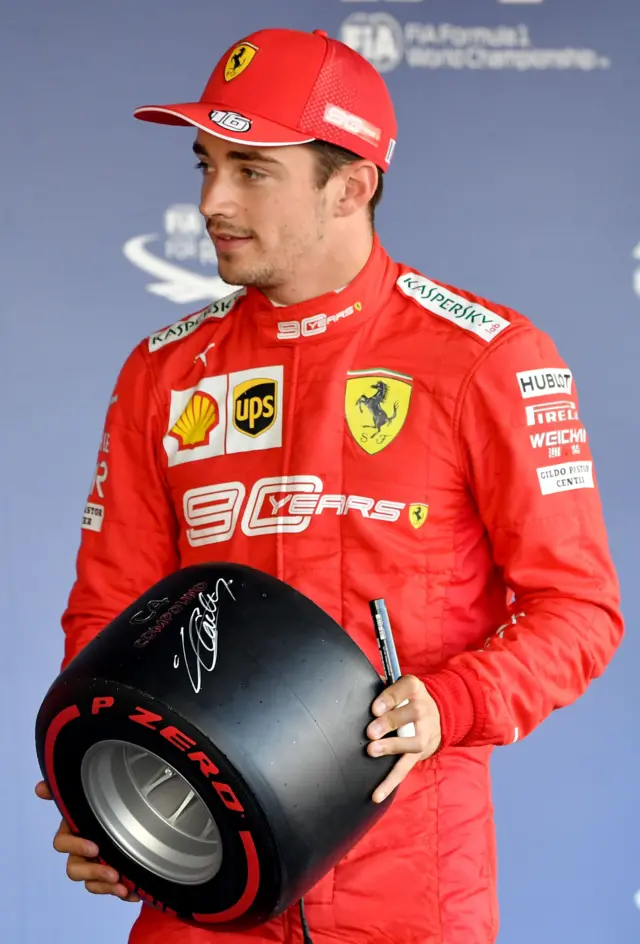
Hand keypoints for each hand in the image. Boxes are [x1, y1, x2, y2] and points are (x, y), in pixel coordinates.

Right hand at [35, 780, 139, 901]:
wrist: (133, 823)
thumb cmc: (106, 807)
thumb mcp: (92, 796)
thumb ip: (63, 792)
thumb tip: (39, 788)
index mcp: (73, 832)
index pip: (62, 843)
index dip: (76, 847)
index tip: (95, 848)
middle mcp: (79, 851)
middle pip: (74, 869)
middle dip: (94, 872)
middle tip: (114, 873)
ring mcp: (92, 866)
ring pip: (90, 883)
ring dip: (105, 886)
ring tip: (123, 887)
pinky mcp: (107, 878)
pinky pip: (106, 890)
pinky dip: (120, 892)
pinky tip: (134, 893)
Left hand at [366, 675, 441, 803]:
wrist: (437, 715)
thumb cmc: (405, 697)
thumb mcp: (398, 685)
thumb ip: (379, 685)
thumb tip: (353, 685)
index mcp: (414, 688)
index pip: (405, 689)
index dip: (390, 698)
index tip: (374, 708)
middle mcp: (423, 709)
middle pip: (411, 714)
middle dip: (390, 723)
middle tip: (371, 732)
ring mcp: (424, 733)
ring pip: (412, 741)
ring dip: (392, 747)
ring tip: (372, 751)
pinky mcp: (419, 754)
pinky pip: (405, 768)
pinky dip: (390, 783)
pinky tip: (376, 794)